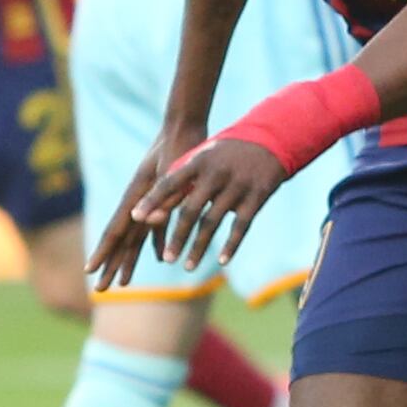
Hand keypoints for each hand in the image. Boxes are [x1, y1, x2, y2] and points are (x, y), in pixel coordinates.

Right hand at [88, 124, 181, 286]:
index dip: (103, 253)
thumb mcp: (171, 173)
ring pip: (135, 237)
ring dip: (128, 260)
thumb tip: (147, 224)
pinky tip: (160, 258)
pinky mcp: (162, 199)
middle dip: (109, 266)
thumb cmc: (178, 147)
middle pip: (120, 241)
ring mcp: (148, 202)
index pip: (114, 231)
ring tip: (121, 283)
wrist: (184, 126)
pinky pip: (156, 228)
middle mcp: (137, 203)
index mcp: (135, 197)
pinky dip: (155, 244)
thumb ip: (161, 198)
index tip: (89, 272)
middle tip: (99, 291)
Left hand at [124, 130, 283, 276]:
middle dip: (178, 236)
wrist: (270, 140)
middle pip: (191, 210)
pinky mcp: (257, 197)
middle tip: (167, 259)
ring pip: (213, 222)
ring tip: (187, 266)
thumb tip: (148, 218)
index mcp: (199, 161)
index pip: (170, 183)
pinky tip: (221, 261)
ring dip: (199, 247)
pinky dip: (230, 245)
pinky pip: (241, 226)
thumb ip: (177, 185)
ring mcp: (238, 185)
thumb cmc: (225, 155)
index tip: (136, 218)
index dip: (152, 200)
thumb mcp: (202, 160)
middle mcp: (217, 174)